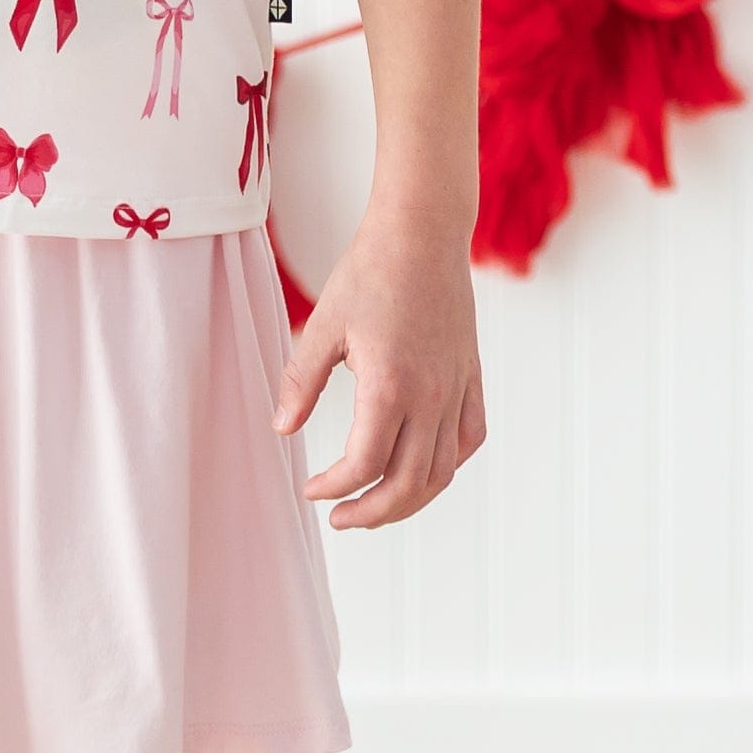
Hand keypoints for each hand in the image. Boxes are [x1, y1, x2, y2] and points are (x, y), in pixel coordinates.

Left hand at [272, 200, 486, 528]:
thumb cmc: (369, 272)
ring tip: (376, 506)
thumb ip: (301, 382)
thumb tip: (282, 431)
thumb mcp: (324, 325)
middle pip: (407, 485)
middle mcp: (431, 397)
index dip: (334, 488)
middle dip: (371, 513)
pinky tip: (423, 467)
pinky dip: (448, 465)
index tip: (311, 490)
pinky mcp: (471, 377)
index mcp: (389, 386)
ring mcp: (456, 389)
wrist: (422, 233)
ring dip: (409, 500)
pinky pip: (469, 439)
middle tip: (340, 518)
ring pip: (442, 472)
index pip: (363, 466)